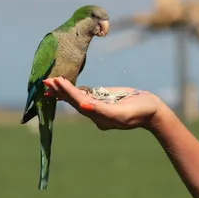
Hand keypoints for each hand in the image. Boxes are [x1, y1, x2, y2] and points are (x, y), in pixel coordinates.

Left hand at [42, 77, 163, 130]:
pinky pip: (86, 94)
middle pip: (74, 101)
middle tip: (45, 81)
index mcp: (99, 117)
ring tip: (50, 83)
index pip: (79, 103)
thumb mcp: (122, 113)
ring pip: (78, 97)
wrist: (152, 111)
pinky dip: (74, 90)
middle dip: (60, 91)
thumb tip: (83, 106)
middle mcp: (96, 112)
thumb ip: (102, 111)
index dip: (68, 92)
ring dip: (64, 90)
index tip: (56, 81)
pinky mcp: (103, 99)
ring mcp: (99, 106)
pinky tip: (66, 86)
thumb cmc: (140, 112)